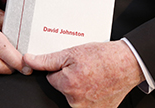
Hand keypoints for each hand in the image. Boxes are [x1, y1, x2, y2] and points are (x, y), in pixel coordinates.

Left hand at [24, 41, 144, 107]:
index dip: (61, 68)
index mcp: (67, 85)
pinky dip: (90, 95)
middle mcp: (75, 102)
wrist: (127, 62)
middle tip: (85, 68)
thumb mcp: (72, 52)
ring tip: (93, 75)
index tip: (73, 64)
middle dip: (70, 78)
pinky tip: (98, 84)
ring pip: (74, 96)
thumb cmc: (102, 56)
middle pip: (62, 89)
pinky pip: (86, 103)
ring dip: (80, 87)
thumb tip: (27, 61)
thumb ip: (46, 60)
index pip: (51, 78)